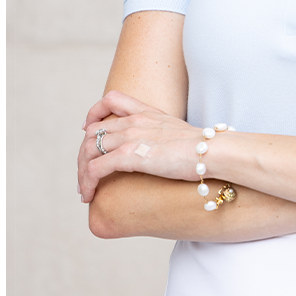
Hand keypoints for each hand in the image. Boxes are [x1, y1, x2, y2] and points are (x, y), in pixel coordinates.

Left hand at [77, 91, 203, 202]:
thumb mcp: (181, 135)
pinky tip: (89, 196)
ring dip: (81, 172)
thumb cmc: (205, 148)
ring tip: (84, 190)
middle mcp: (134, 121)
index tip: (89, 129)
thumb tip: (166, 152)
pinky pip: (94, 168)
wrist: (214, 151)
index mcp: (147, 112)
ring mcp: (130, 136)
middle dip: (84, 153)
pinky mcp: (129, 156)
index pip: (111, 99)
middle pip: (93, 131)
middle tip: (86, 174)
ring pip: (88, 150)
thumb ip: (166, 136)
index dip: (95, 113)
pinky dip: (86, 182)